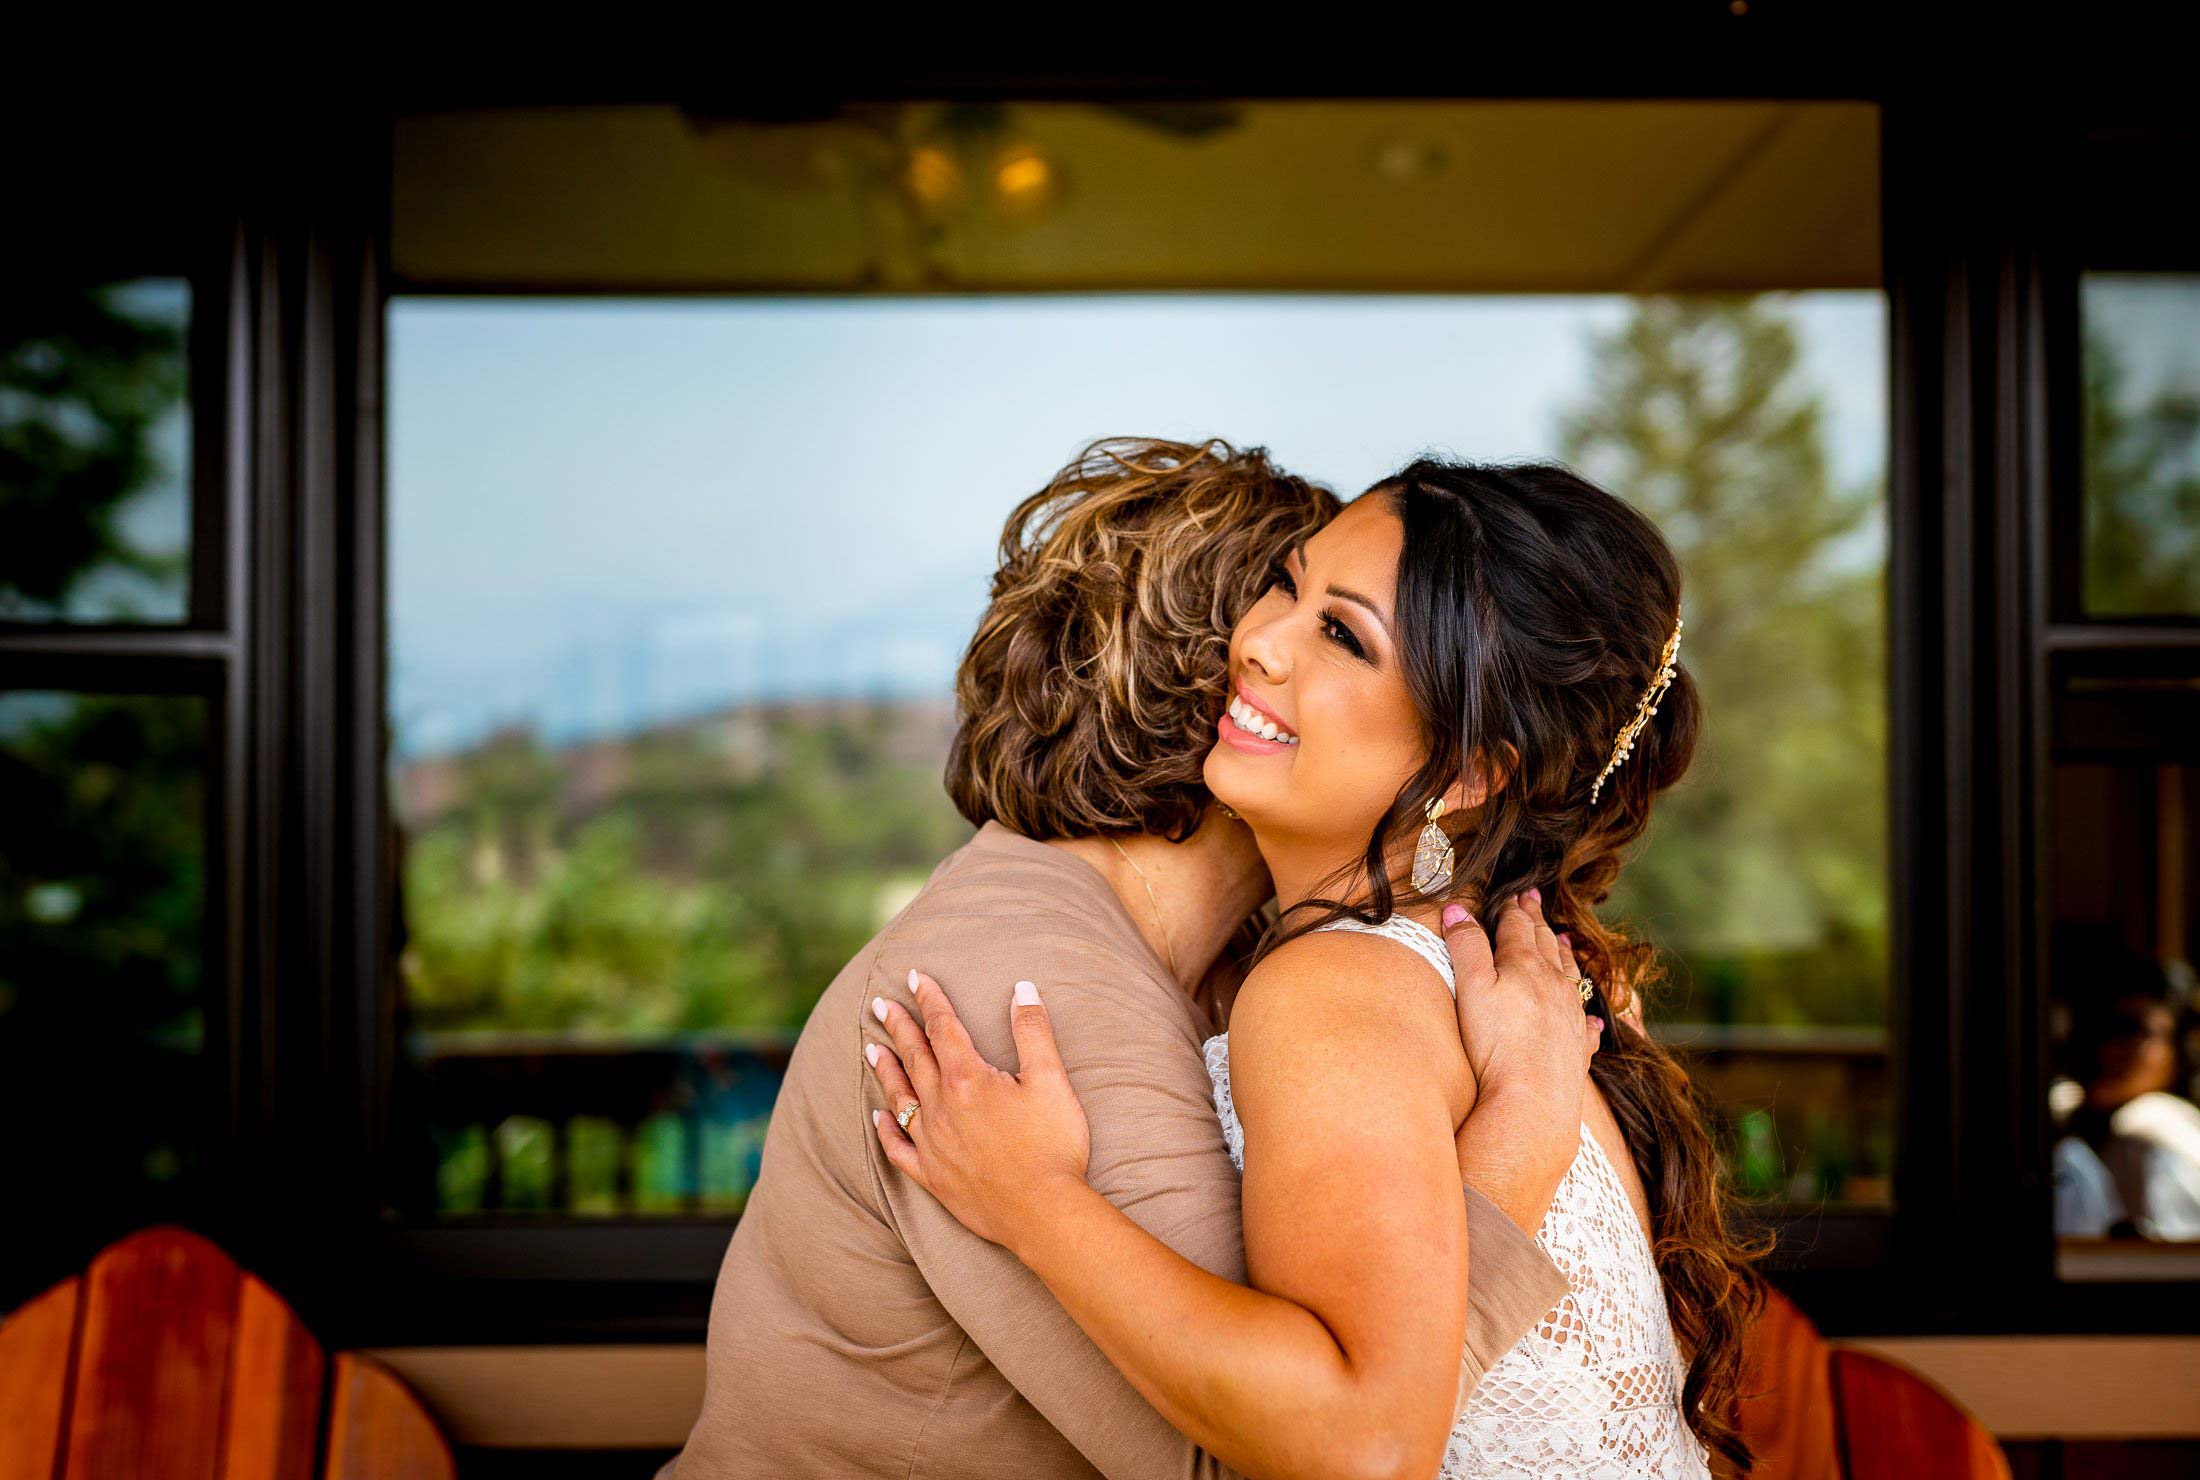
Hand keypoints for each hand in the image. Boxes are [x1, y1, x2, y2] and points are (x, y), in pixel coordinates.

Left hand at [866, 970, 1090, 1251]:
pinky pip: (898, 1149)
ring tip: (871, 1049)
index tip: (914, 977)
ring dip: (886, 1070)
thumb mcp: (1051, 1080)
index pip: (943, 1027)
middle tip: (881, 1004)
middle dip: (899, 1026)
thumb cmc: (1053, 1145)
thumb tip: (1022, 988)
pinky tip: (879, 1116)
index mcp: (968, 1079)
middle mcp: (941, 1107)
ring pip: (900, 1097)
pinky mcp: (933, 1177)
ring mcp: (932, 1144)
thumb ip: (1033, 1032)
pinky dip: (886, 1130)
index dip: (929, 999)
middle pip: (914, 1056)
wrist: (1043, 1213)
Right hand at [1443, 890, 1600, 1115]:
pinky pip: (1585, 1024)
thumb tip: (1457, 908)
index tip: (1515, 895)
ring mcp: (1570, 1017)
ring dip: (1565, 955)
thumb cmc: (1495, 1044)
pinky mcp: (1577, 1049)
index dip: (1514, 910)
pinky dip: (1586, 1013)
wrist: (1532, 1102)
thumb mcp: (1471, 987)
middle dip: (1538, 922)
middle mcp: (1554, 985)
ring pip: (1570, 977)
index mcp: (1525, 966)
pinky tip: (1591, 1016)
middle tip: (1534, 901)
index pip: (1518, 928)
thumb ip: (1465, 946)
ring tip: (1564, 941)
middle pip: (1546, 945)